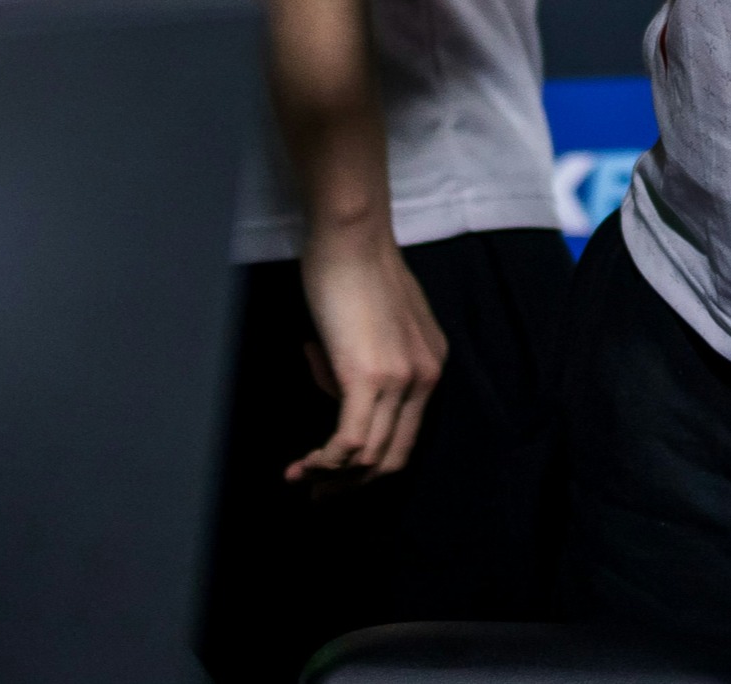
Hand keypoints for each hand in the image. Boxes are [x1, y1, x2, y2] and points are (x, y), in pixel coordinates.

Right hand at [287, 220, 447, 489]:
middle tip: (318, 496)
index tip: (338, 474)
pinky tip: (304, 465)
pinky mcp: (369, 377)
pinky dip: (326, 461)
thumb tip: (337, 382)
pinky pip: (350, 441)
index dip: (372, 463)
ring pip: (371, 456)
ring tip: (299, 478)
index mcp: (431, 366)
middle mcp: (425, 378)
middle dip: (354, 484)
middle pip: (394, 456)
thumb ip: (369, 358)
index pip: (406, 434)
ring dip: (333, 476)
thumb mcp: (376, 322)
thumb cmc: (355, 267)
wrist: (352, 235)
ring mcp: (401, 380)